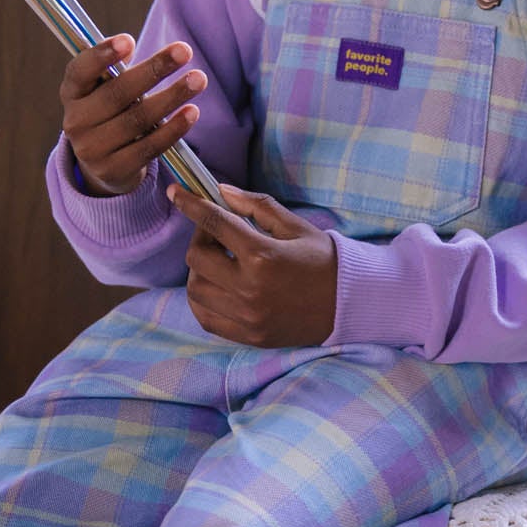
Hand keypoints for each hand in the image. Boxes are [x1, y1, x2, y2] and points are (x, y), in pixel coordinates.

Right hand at [63, 37, 206, 196]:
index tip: (129, 40)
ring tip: (198, 79)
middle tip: (184, 51)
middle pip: (118, 93)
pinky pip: (149, 146)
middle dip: (154, 70)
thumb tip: (131, 47)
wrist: (103, 164)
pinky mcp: (114, 170)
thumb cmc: (110, 112)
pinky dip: (173, 129)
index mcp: (71, 93)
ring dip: (172, 97)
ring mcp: (93, 149)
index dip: (101, 55)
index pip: (80, 71)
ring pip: (138, 119)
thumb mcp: (104, 89)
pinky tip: (192, 112)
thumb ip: (116, 69)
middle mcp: (76, 121)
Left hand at [169, 182, 338, 347]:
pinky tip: (217, 286)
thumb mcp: (295, 226)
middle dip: (200, 238)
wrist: (350, 304)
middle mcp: (250, 289)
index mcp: (264, 256)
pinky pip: (206, 317)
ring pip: (195, 289)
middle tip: (216, 232)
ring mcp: (247, 316)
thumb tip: (221, 191)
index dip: (190, 204)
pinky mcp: (249, 335)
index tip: (176, 192)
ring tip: (219, 261)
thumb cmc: (324, 261)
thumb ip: (256, 206)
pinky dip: (203, 299)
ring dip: (199, 270)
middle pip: (197, 258)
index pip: (214, 223)